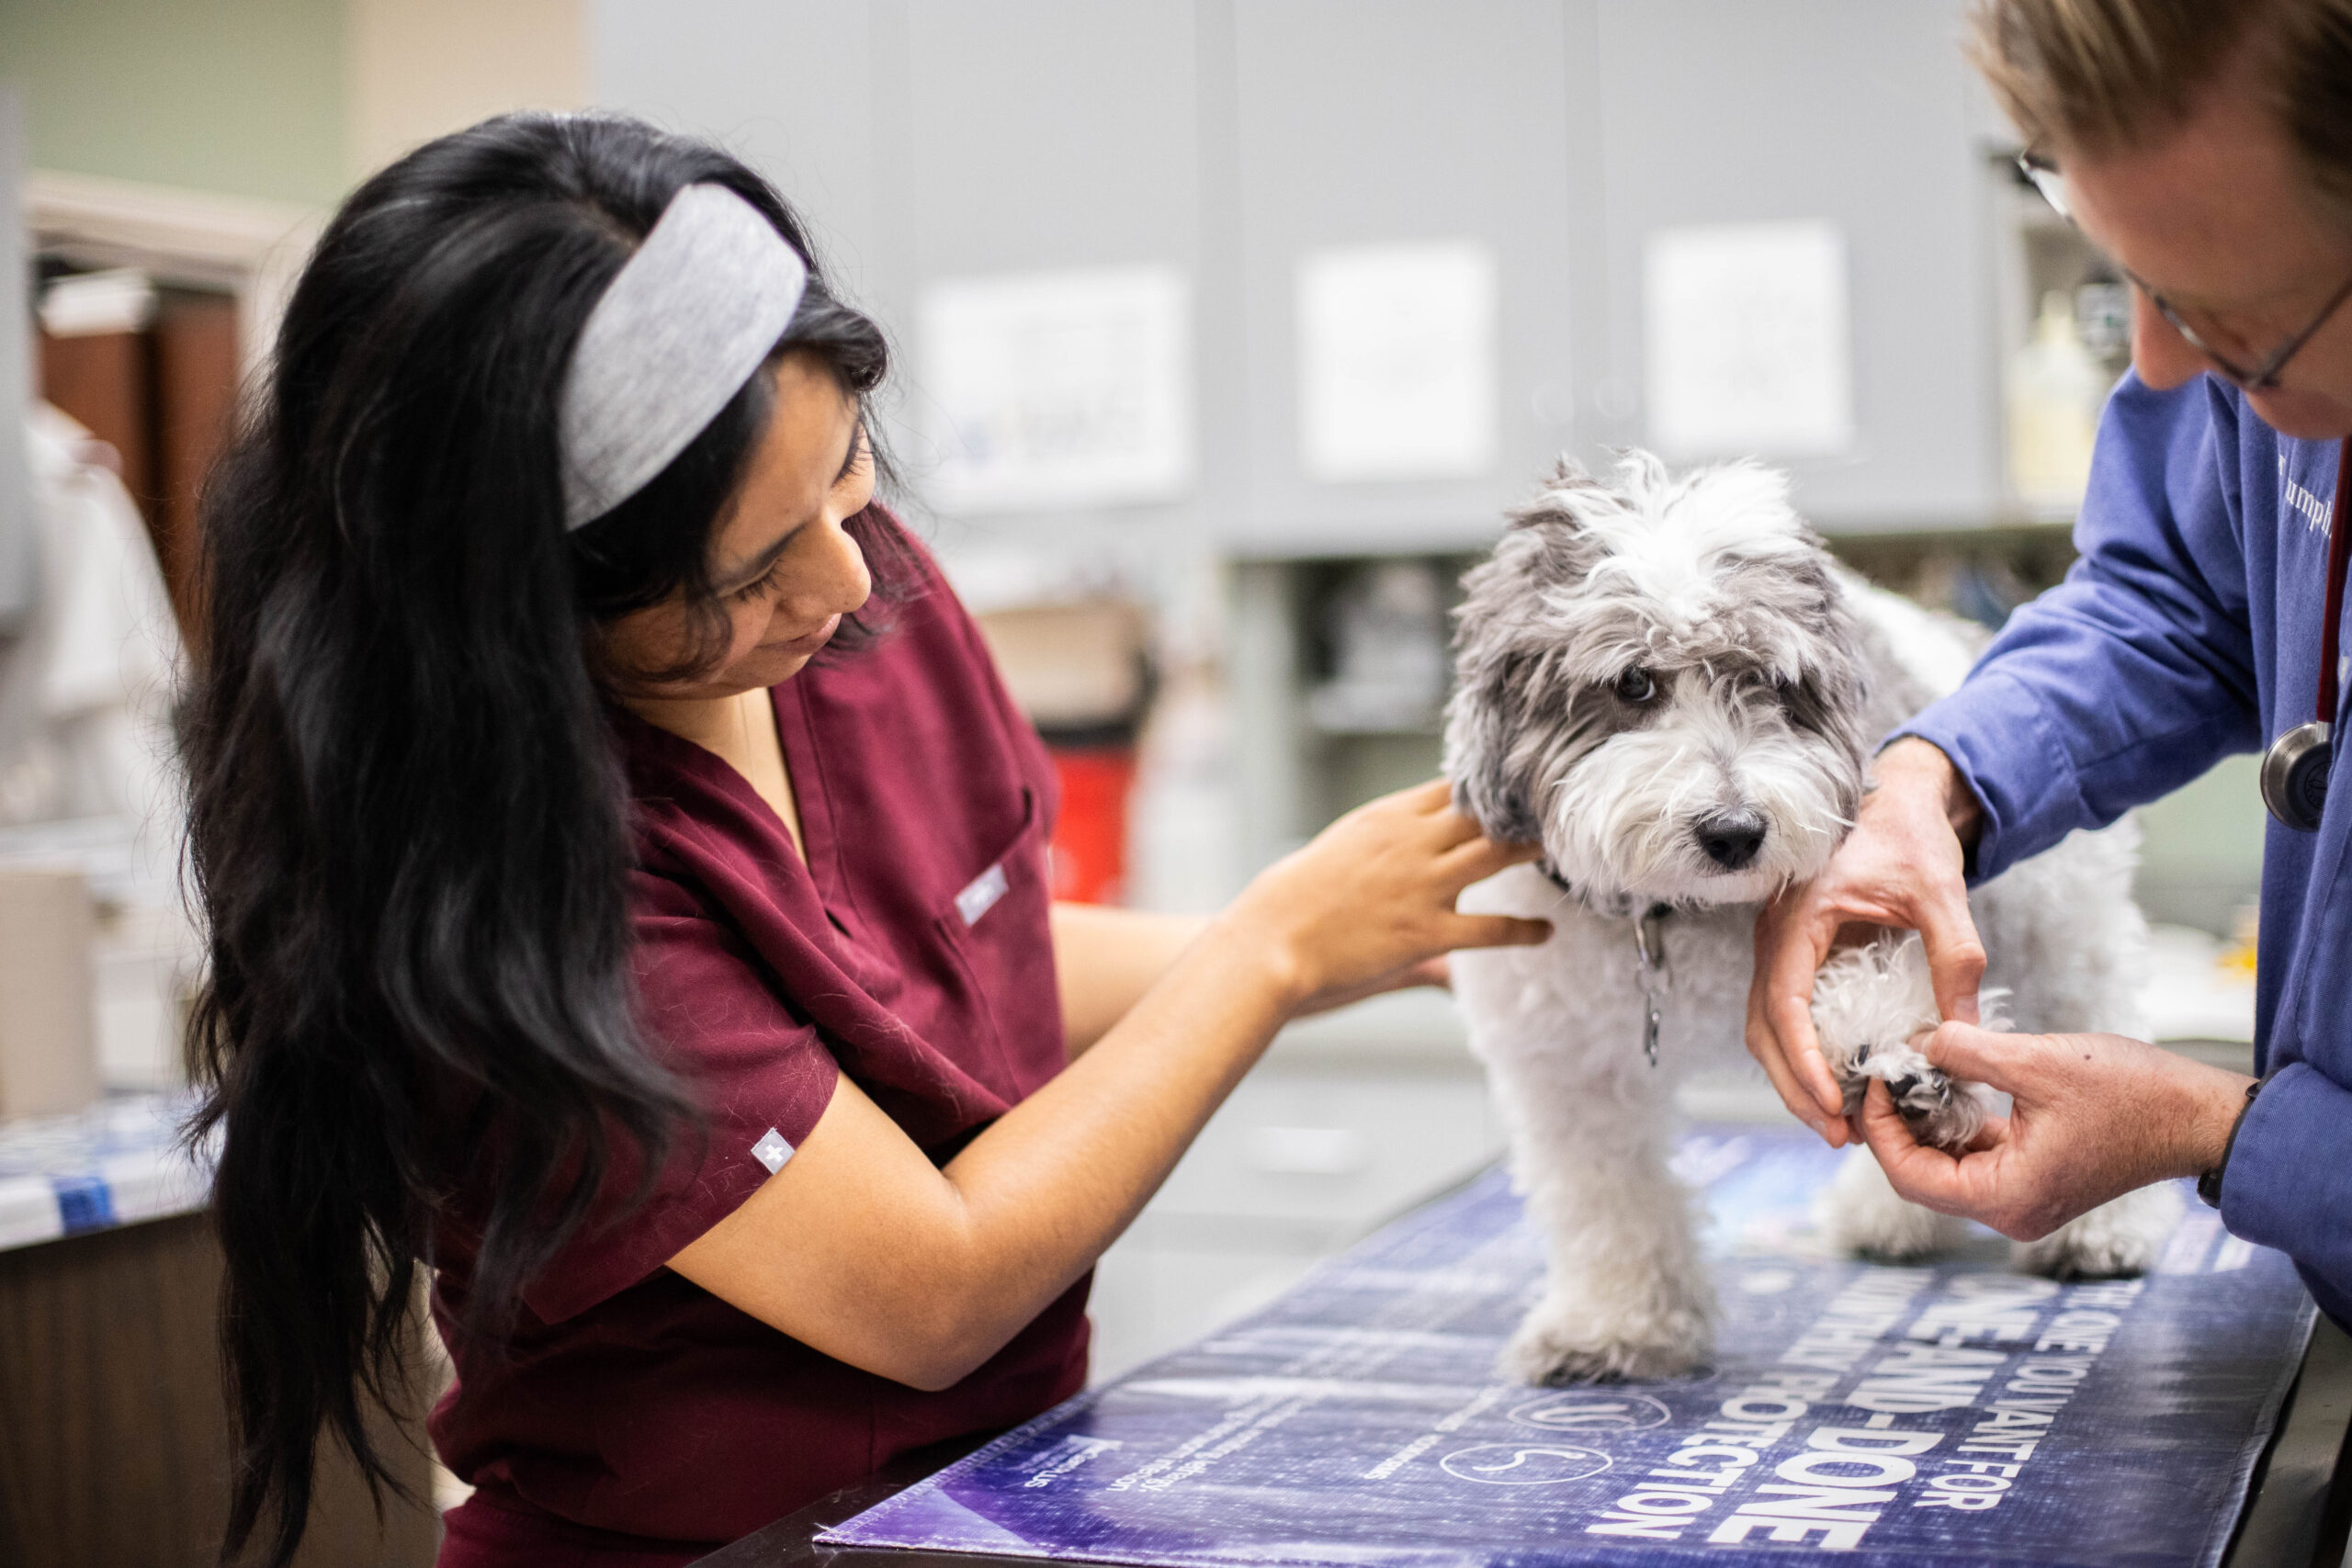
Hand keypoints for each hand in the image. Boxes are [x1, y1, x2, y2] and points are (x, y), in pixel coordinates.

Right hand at [1224, 780, 1549, 1015]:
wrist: (1268, 940)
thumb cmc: (1288, 903)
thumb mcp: (1337, 861)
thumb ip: (1381, 863)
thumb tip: (1393, 847)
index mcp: (1386, 818)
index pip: (1451, 787)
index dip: (1489, 787)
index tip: (1518, 786)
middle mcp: (1410, 842)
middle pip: (1484, 813)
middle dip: (1522, 810)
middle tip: (1558, 809)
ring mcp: (1422, 885)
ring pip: (1497, 854)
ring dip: (1532, 851)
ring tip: (1563, 851)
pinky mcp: (1425, 930)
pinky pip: (1490, 928)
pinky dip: (1523, 929)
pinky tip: (1545, 932)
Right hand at [1747, 738, 1985, 1145]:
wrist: (1893, 798)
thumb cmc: (1908, 836)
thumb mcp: (1941, 894)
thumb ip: (1954, 960)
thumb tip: (1959, 1035)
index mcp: (1798, 915)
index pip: (1784, 1001)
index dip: (1803, 1059)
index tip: (1831, 1102)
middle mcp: (1774, 934)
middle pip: (1762, 1027)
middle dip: (1794, 1085)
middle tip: (1837, 1133)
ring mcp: (1778, 946)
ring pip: (1764, 1027)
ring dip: (1792, 1077)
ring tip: (1836, 1122)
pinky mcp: (1793, 955)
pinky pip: (1782, 1015)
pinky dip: (1800, 1055)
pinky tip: (1835, 1083)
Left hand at [1855, 1021, 2253, 1237]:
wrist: (2199, 1115)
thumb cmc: (2133, 1093)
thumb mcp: (2039, 1062)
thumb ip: (1967, 1052)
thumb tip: (1915, 1042)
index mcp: (2007, 1198)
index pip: (1909, 1176)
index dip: (1880, 1128)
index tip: (1872, 1079)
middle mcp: (2010, 1211)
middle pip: (1921, 1176)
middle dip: (1896, 1124)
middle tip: (1882, 1073)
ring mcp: (2023, 1198)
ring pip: (1946, 1165)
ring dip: (1925, 1121)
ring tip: (1908, 1070)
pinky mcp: (2035, 1178)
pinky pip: (1976, 1157)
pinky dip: (1956, 1123)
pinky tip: (1944, 1082)